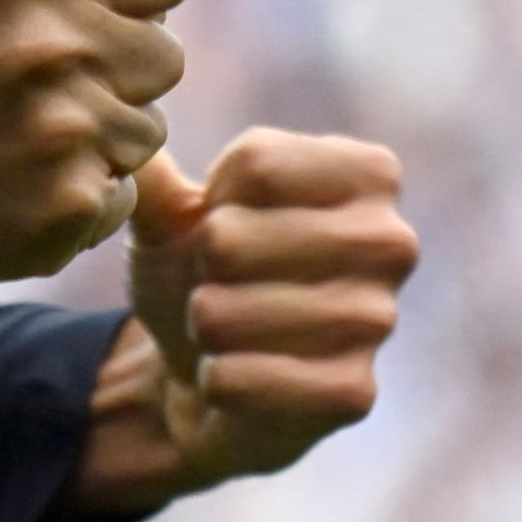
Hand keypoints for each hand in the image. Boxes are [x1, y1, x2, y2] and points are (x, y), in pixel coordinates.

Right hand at [0, 0, 187, 286]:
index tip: (82, 20)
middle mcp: (56, 42)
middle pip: (164, 58)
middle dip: (112, 69)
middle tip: (35, 86)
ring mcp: (64, 133)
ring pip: (146, 132)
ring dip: (94, 136)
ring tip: (15, 136)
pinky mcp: (64, 210)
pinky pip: (120, 195)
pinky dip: (75, 195)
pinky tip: (11, 184)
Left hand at [65, 126, 414, 512]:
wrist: (215, 380)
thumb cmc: (209, 276)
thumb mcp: (174, 211)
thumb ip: (150, 169)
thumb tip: (130, 128)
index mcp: (369, 174)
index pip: (254, 162)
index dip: (209, 203)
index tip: (228, 227)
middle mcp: (392, 241)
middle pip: (227, 237)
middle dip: (199, 267)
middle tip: (225, 286)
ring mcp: (378, 321)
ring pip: (221, 312)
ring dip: (202, 325)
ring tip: (230, 330)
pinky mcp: (352, 394)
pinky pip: (234, 378)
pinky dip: (213, 380)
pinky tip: (237, 378)